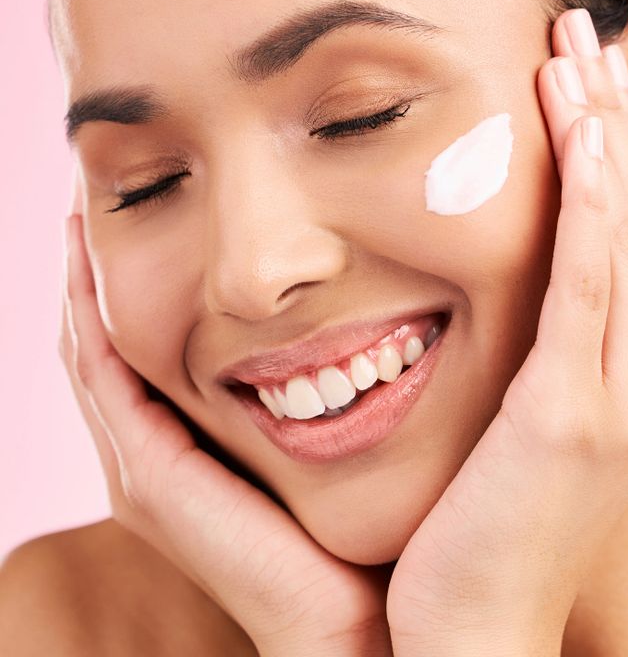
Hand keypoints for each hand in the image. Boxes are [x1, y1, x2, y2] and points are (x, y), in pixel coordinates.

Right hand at [60, 179, 393, 656]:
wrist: (352, 618)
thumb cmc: (356, 523)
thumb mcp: (331, 433)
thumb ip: (319, 384)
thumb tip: (358, 305)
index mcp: (192, 442)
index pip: (147, 347)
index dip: (136, 282)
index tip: (149, 212)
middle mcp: (155, 452)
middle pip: (107, 343)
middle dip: (99, 274)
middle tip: (97, 199)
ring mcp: (144, 466)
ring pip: (94, 352)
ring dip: (85, 285)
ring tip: (84, 213)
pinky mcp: (150, 476)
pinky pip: (104, 377)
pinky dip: (89, 318)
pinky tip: (89, 260)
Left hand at [385, 8, 627, 655]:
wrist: (477, 625)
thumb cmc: (492, 520)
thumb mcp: (535, 421)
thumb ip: (552, 353)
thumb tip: (532, 287)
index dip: (615, 148)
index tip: (581, 78)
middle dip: (613, 117)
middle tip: (581, 34)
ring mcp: (624, 394)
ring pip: (624, 232)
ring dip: (601, 135)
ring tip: (573, 51)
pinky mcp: (574, 409)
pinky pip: (591, 280)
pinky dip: (590, 199)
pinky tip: (579, 131)